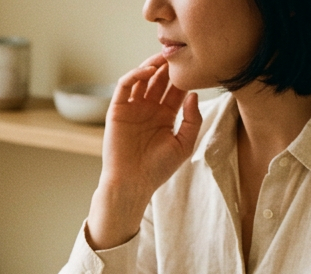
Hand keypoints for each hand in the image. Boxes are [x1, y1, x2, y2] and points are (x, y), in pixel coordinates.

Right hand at [87, 54, 202, 249]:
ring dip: (151, 66)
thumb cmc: (158, 169)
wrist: (132, 183)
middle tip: (178, 53)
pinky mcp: (117, 110)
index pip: (175, 90)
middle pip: (159, 80)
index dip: (183, 77)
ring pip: (142, 79)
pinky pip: (125, 86)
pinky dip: (134, 75)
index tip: (193, 64)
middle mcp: (148, 109)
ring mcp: (132, 108)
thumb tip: (193, 94)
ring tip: (163, 58)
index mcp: (165, 116)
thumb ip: (193, 119)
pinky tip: (147, 71)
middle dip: (168, 67)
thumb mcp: (184, 143)